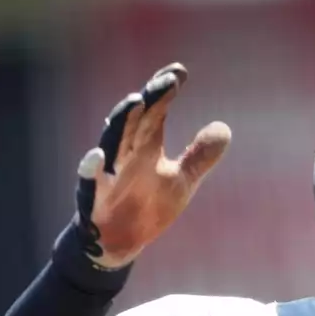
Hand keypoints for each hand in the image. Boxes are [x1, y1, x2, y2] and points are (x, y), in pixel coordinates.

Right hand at [74, 63, 230, 267]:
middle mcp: (126, 154)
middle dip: (149, 100)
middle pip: (136, 121)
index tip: (179, 72)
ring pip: (112, 142)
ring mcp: (108, 175)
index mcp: (146, 147)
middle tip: (166, 82)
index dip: (164, 91)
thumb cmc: (148, 206)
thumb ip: (200, 156)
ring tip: (136, 101)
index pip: (155, 111)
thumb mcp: (182, 181)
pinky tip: (96, 156)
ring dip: (123, 121)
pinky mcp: (94, 200)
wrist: (120, 243)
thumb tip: (224, 128)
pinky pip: (89, 184)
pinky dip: (90, 170)